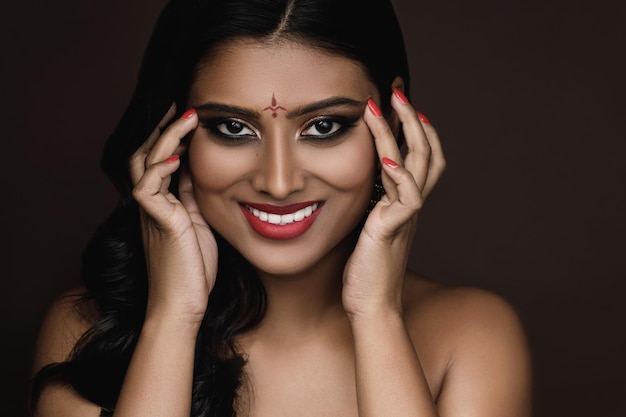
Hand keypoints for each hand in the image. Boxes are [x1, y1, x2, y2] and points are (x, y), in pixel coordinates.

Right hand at [130, 104, 217, 324]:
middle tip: (183, 106)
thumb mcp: (196, 224)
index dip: (170, 137)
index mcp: (162, 204)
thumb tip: (193, 171)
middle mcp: (152, 204)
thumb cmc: (192, 269)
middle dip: (162, 128)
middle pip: (144, 155)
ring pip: (143, 164)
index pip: (159, 161)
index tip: (188, 117)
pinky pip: (147, 188)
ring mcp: (151, 213)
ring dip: (164, 138)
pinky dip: (160, 168)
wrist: (183, 304)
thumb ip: (190, 198)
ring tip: (186, 118)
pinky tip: (176, 156)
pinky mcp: (157, 223)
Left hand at [342, 89, 444, 318]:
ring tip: (386, 107)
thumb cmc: (367, 269)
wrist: (372, 306)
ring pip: (417, 167)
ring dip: (402, 134)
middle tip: (397, 92)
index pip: (422, 159)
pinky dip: (400, 176)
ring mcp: (404, 218)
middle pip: (427, 154)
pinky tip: (386, 159)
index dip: (418, 131)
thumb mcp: (372, 226)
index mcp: (405, 204)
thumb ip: (376, 204)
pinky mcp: (392, 232)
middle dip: (413, 120)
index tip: (402, 106)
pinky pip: (407, 200)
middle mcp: (411, 207)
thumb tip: (368, 182)